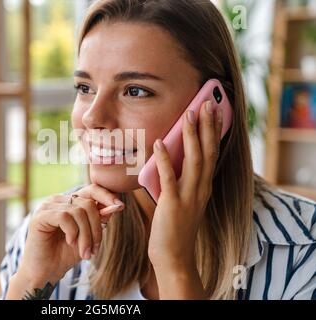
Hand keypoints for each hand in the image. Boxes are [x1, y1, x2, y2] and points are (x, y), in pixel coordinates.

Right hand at [16, 184, 124, 285]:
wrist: (44, 273)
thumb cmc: (64, 255)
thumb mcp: (88, 237)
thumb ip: (99, 220)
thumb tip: (116, 206)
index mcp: (69, 202)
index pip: (91, 190)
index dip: (106, 196)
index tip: (120, 206)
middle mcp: (58, 200)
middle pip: (88, 203)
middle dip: (96, 228)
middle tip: (94, 249)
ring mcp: (48, 206)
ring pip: (78, 211)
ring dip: (86, 235)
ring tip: (84, 252)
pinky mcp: (40, 216)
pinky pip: (65, 217)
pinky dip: (73, 232)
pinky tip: (70, 243)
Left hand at [148, 100, 222, 269]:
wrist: (174, 256)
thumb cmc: (174, 228)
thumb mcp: (181, 201)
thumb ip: (176, 181)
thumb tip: (161, 159)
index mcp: (203, 187)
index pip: (212, 154)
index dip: (214, 132)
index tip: (214, 111)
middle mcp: (201, 189)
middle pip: (208, 152)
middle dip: (208, 126)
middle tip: (207, 103)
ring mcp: (188, 196)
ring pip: (194, 160)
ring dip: (191, 136)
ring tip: (189, 114)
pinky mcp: (172, 203)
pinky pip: (169, 177)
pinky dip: (164, 158)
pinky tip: (159, 143)